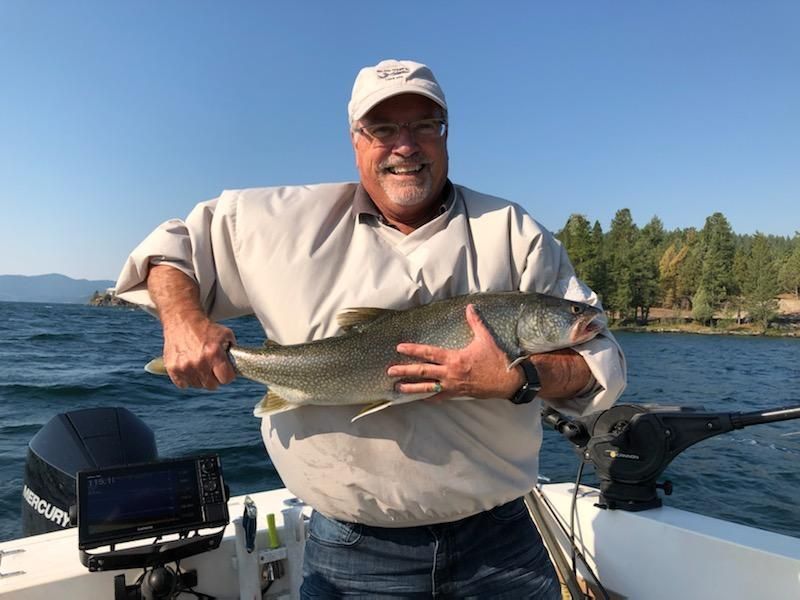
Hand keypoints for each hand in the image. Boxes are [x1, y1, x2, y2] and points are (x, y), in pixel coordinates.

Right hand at [162, 314, 236, 389]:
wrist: (183, 320)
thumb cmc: (206, 328)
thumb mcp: (226, 335)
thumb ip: (234, 351)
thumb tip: (239, 365)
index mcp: (214, 353)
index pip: (226, 379)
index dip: (227, 375)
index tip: (225, 371)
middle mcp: (199, 362)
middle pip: (212, 385)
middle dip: (214, 377)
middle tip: (212, 368)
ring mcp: (184, 366)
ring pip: (198, 385)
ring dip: (200, 378)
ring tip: (200, 365)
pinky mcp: (172, 368)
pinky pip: (183, 384)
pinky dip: (186, 379)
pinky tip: (189, 367)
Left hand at [387, 304, 522, 401]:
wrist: (507, 381)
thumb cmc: (496, 359)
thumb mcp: (485, 338)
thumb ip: (475, 322)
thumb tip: (469, 307)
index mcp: (454, 359)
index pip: (429, 353)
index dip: (413, 350)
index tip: (400, 348)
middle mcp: (450, 373)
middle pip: (423, 372)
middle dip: (405, 371)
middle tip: (389, 370)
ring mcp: (452, 386)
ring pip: (427, 388)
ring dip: (411, 388)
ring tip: (397, 388)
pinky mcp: (457, 394)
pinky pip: (439, 397)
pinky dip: (428, 398)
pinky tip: (419, 398)